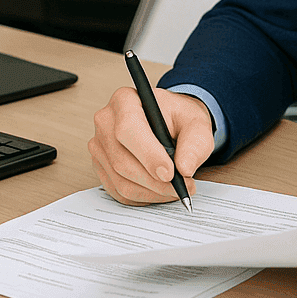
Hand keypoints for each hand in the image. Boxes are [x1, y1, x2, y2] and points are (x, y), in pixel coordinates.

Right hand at [89, 86, 214, 205]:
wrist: (169, 123)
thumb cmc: (179, 119)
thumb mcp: (197, 124)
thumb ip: (194, 143)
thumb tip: (184, 169)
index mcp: (125, 100)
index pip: (128, 129)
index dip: (148, 154)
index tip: (171, 173)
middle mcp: (106, 122)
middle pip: (122, 160)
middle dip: (154, 181)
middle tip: (182, 188)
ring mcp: (99, 146)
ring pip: (120, 180)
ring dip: (151, 192)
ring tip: (175, 190)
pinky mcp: (101, 166)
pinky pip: (118, 191)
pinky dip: (143, 197)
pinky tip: (160, 191)